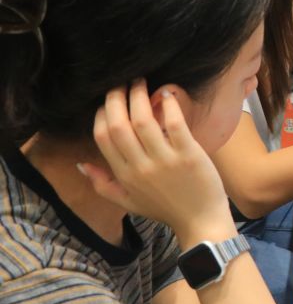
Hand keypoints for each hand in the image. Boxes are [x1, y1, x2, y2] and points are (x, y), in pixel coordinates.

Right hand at [83, 81, 233, 240]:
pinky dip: (169, 105)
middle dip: (116, 98)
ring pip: (143, 120)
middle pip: (119, 124)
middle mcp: (140, 166)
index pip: (103, 136)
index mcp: (124, 175)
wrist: (201, 222)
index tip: (109, 101)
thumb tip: (80, 164)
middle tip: (123, 82)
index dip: (102, 113)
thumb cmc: (166, 209)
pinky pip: (175, 124)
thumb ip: (103, 184)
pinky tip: (167, 94)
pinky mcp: (189, 154)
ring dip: (140, 96)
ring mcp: (165, 160)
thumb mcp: (128, 201)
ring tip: (141, 81)